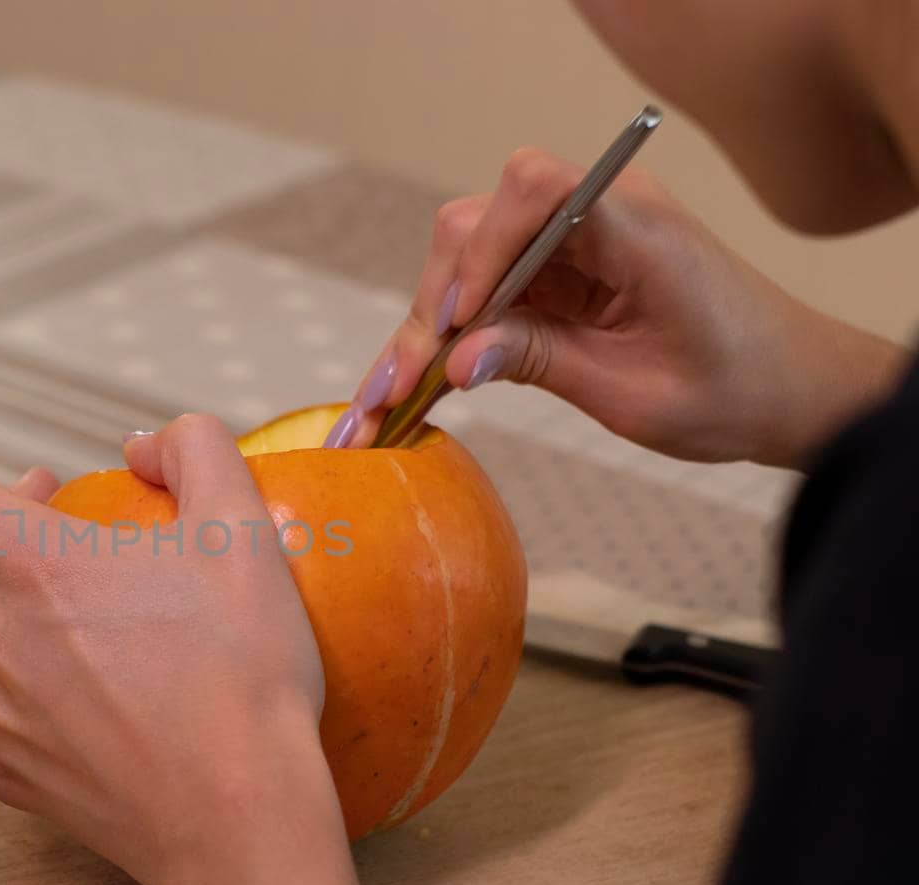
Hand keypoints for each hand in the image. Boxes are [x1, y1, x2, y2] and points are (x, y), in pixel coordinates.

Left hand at [0, 376, 330, 884]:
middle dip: (6, 523)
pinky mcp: (5, 771)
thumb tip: (143, 444)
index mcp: (30, 561)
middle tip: (68, 517)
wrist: (238, 823)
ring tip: (81, 611)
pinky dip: (28, 682)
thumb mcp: (244, 532)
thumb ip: (194, 450)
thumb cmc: (241, 674)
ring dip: (9, 604)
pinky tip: (89, 692)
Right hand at [329, 148, 905, 469]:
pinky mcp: (561, 273)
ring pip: (469, 257)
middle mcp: (597, 216)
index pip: (532, 190)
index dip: (482, 252)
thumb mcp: (633, 392)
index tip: (459, 325)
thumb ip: (542, 362)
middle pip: (479, 224)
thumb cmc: (734, 389)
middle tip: (402, 384)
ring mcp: (574, 243)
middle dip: (435, 303)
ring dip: (431, 323)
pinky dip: (454, 334)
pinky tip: (424, 382)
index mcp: (634, 226)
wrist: (789, 390)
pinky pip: (490, 287)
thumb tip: (456, 359)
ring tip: (394, 396)